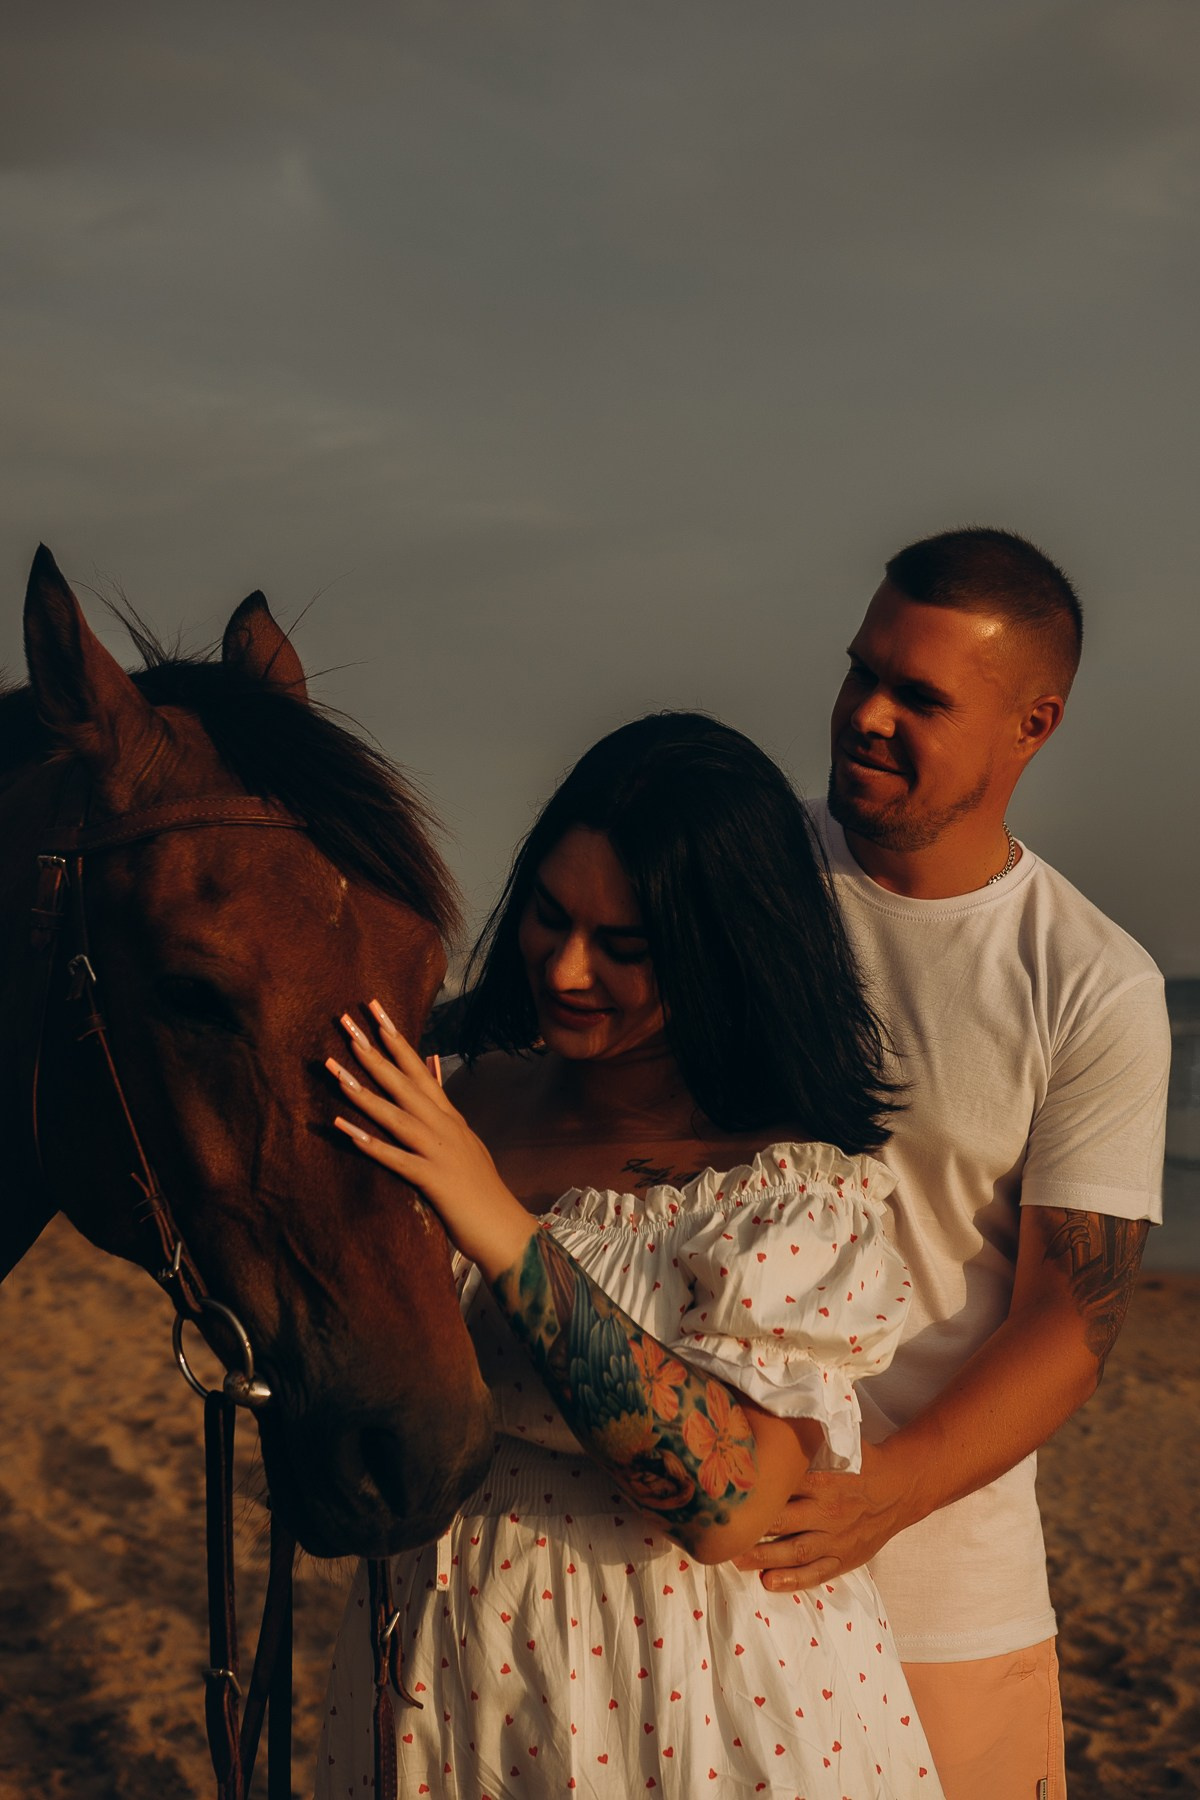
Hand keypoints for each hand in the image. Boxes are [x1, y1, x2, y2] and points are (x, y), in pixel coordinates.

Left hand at [327, 1001, 535, 1276]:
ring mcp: (441, 1151)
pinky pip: (396, 1158)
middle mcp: (445, 1126)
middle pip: (404, 1082)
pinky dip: (370, 1142)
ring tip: (335, 1069)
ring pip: (397, 1115)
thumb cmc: (480, 1187)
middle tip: (345, 1022)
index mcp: (449, 1116)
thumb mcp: (464, 1137)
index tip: (372, 1010)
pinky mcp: (434, 1180)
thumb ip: (443, 1102)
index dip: (395, 1038)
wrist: (505, 1228)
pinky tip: (343, 1129)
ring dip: (364, 1092)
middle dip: (373, 1051)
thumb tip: (431, 1062)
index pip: (418, 1068)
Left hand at [731, 1439, 909, 1590]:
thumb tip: (775, 1413)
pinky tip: (769, 1582)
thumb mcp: (841, 1444)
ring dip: (764, 1558)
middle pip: (785, 1522)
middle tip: (721, 1531)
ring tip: (735, 1560)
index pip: (786, 1486)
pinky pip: (817, 1573)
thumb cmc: (863, 1462)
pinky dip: (793, 1580)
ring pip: (796, 1552)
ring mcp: (837, 1538)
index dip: (758, 1491)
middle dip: (752, 1529)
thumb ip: (810, 1438)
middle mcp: (829, 1511)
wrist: (901, 1488)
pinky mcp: (845, 1558)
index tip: (729, 1493)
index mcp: (826, 1480)